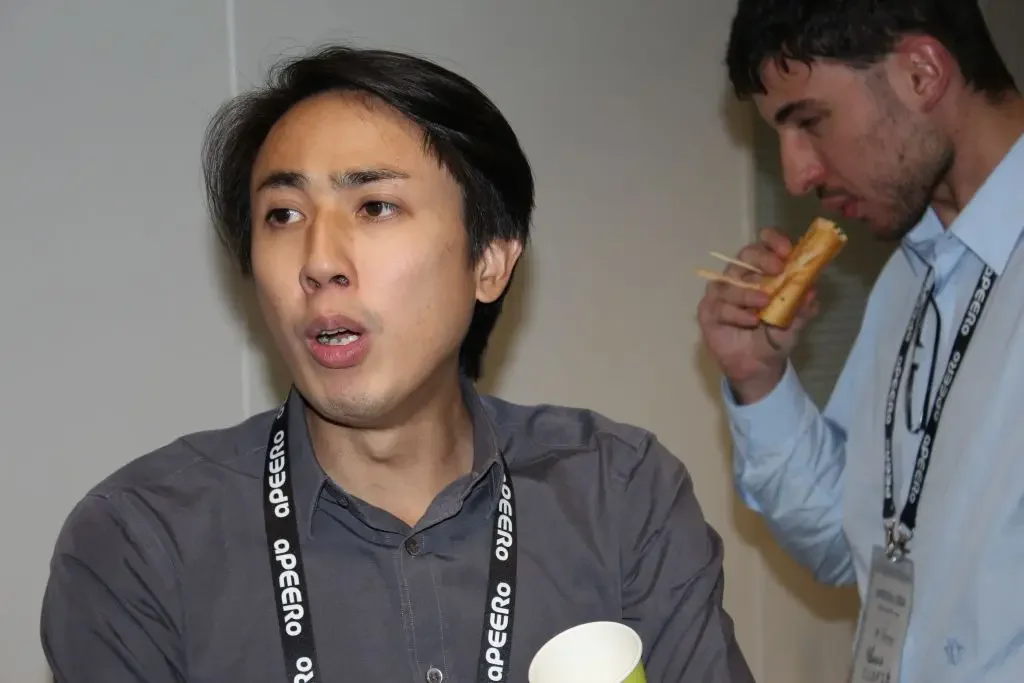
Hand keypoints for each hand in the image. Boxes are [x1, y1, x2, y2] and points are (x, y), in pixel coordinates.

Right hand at [697, 228, 819, 403]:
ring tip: (764, 304)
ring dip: (748, 292)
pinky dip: (737, 313)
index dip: (773, 241)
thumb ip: (802, 307)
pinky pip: (720, 306)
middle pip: (744, 255)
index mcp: (761, 272)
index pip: (764, 245)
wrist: (759, 366)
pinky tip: (750, 321)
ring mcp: (722, 294)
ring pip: (730, 283)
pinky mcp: (709, 312)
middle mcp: (740, 277)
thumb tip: (812, 291)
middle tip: (778, 269)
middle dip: (761, 259)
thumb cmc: (775, 337)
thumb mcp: (795, 322)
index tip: (787, 251)